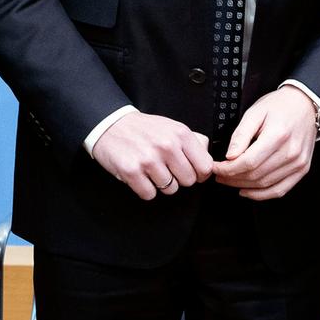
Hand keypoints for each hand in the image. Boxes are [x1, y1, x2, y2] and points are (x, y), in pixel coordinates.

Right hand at [91, 112, 213, 199]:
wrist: (111, 125)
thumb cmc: (144, 129)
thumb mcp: (172, 127)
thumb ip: (193, 142)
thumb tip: (208, 158)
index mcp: (181, 134)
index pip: (205, 167)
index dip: (199, 173)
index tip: (191, 172)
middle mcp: (167, 146)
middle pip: (188, 181)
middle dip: (179, 178)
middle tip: (167, 168)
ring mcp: (149, 160)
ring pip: (170, 189)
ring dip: (161, 183)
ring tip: (151, 169)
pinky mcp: (132, 172)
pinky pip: (149, 194)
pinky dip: (145, 188)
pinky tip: (141, 175)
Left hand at [215, 84, 316, 199]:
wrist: (305, 105)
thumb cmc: (280, 106)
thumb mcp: (255, 112)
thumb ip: (241, 134)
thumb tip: (229, 156)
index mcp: (278, 135)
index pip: (248, 162)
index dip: (228, 169)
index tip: (216, 167)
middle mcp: (290, 152)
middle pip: (255, 175)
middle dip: (232, 178)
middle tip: (219, 174)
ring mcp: (298, 163)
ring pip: (265, 184)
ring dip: (243, 186)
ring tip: (230, 180)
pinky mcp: (302, 169)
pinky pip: (280, 189)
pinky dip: (262, 194)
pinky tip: (248, 191)